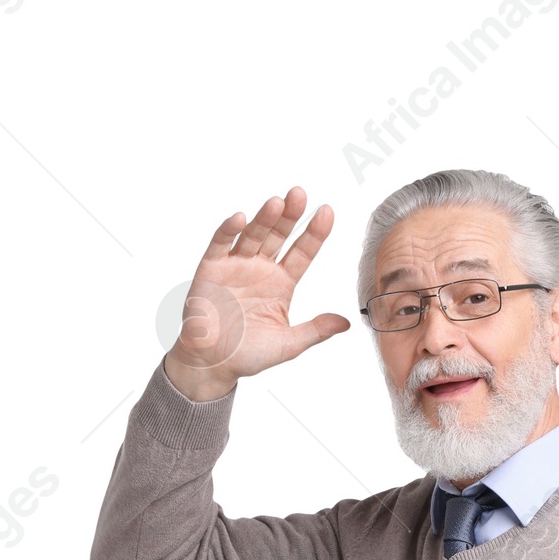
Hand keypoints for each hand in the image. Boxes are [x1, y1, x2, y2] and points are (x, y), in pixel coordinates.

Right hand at [163, 187, 349, 402]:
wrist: (212, 364)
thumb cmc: (248, 354)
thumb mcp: (288, 345)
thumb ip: (315, 331)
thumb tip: (346, 323)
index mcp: (281, 283)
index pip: (302, 252)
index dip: (314, 233)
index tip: (327, 212)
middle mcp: (261, 268)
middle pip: (278, 235)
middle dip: (289, 216)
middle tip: (299, 195)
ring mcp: (236, 265)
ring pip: (253, 235)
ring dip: (264, 218)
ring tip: (276, 203)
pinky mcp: (212, 268)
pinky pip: (221, 244)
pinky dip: (228, 231)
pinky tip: (240, 218)